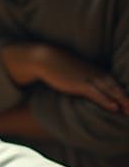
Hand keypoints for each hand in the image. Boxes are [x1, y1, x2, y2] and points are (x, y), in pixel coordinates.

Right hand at [1, 43, 128, 112]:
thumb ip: (87, 80)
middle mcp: (98, 75)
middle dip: (128, 100)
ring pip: (112, 92)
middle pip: (119, 89)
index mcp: (99, 73)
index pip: (118, 85)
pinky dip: (107, 101)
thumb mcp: (78, 73)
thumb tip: (91, 90)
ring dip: (124, 102)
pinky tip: (115, 108)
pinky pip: (97, 94)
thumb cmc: (61, 66)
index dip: (126, 95)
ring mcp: (90, 79)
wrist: (46, 59)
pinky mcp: (80, 84)